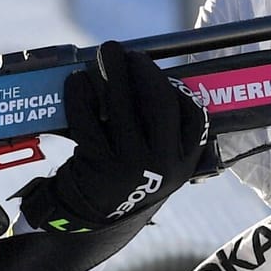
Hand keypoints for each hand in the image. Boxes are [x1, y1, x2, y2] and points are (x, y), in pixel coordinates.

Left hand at [18, 41, 208, 230]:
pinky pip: (88, 119)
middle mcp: (164, 165)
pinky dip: (81, 94)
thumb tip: (144, 73)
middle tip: (130, 54)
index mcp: (184, 162)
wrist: (92, 218)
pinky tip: (77, 81)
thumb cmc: (125, 177)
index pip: (193, 116)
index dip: (176, 87)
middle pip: (159, 103)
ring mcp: (132, 166)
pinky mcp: (99, 165)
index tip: (159, 70)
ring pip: (122, 106)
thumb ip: (160, 129)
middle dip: (144, 71)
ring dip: (113, 72)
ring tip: (107, 53)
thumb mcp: (157, 162)